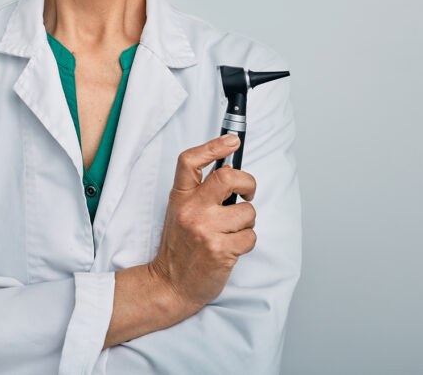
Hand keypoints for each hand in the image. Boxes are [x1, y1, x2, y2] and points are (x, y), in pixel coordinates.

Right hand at [149, 134, 257, 312]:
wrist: (171, 283)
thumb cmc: (181, 246)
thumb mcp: (180, 212)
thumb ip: (200, 192)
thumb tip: (230, 170)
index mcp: (180, 197)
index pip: (190, 161)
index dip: (214, 146)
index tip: (232, 141)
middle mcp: (191, 210)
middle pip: (229, 177)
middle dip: (248, 183)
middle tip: (246, 192)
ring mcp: (206, 230)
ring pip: (248, 212)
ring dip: (246, 223)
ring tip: (230, 233)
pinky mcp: (221, 250)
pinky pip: (251, 236)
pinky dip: (246, 243)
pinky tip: (230, 248)